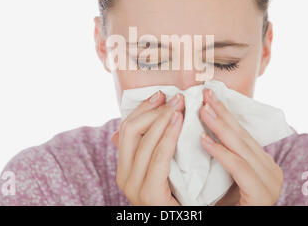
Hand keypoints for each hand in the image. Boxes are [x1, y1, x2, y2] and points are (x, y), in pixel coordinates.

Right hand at [111, 91, 184, 205]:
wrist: (183, 221)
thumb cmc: (177, 197)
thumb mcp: (160, 169)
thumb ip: (149, 148)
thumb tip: (137, 123)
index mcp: (124, 167)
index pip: (126, 129)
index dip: (143, 108)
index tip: (161, 94)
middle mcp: (123, 175)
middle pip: (131, 130)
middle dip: (153, 110)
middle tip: (176, 98)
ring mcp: (134, 186)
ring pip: (144, 141)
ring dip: (163, 119)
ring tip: (180, 105)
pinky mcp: (149, 194)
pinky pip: (159, 157)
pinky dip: (169, 136)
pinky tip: (180, 122)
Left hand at [199, 88, 283, 205]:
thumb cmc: (226, 206)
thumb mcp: (225, 177)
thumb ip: (222, 156)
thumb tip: (202, 131)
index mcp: (263, 164)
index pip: (242, 134)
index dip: (226, 114)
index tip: (208, 96)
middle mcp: (271, 172)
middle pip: (243, 136)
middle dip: (223, 113)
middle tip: (204, 93)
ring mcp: (269, 185)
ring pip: (242, 149)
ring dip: (221, 127)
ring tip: (202, 110)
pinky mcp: (261, 198)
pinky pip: (240, 170)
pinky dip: (222, 154)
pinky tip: (204, 141)